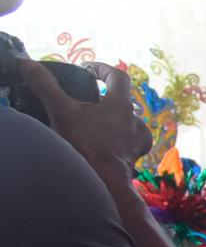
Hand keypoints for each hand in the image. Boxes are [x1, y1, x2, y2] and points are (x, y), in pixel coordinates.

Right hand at [18, 59, 149, 172]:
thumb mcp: (62, 111)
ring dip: (115, 121)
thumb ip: (46, 86)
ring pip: (129, 123)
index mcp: (122, 105)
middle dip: (107, 98)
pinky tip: (105, 145)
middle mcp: (136, 121)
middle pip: (125, 102)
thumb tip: (27, 63)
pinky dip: (119, 140)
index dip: (104, 69)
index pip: (119, 77)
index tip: (89, 69)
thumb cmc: (85, 144)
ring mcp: (139, 141)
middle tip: (89, 101)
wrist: (103, 182)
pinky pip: (130, 143)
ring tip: (95, 124)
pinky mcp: (136, 158)